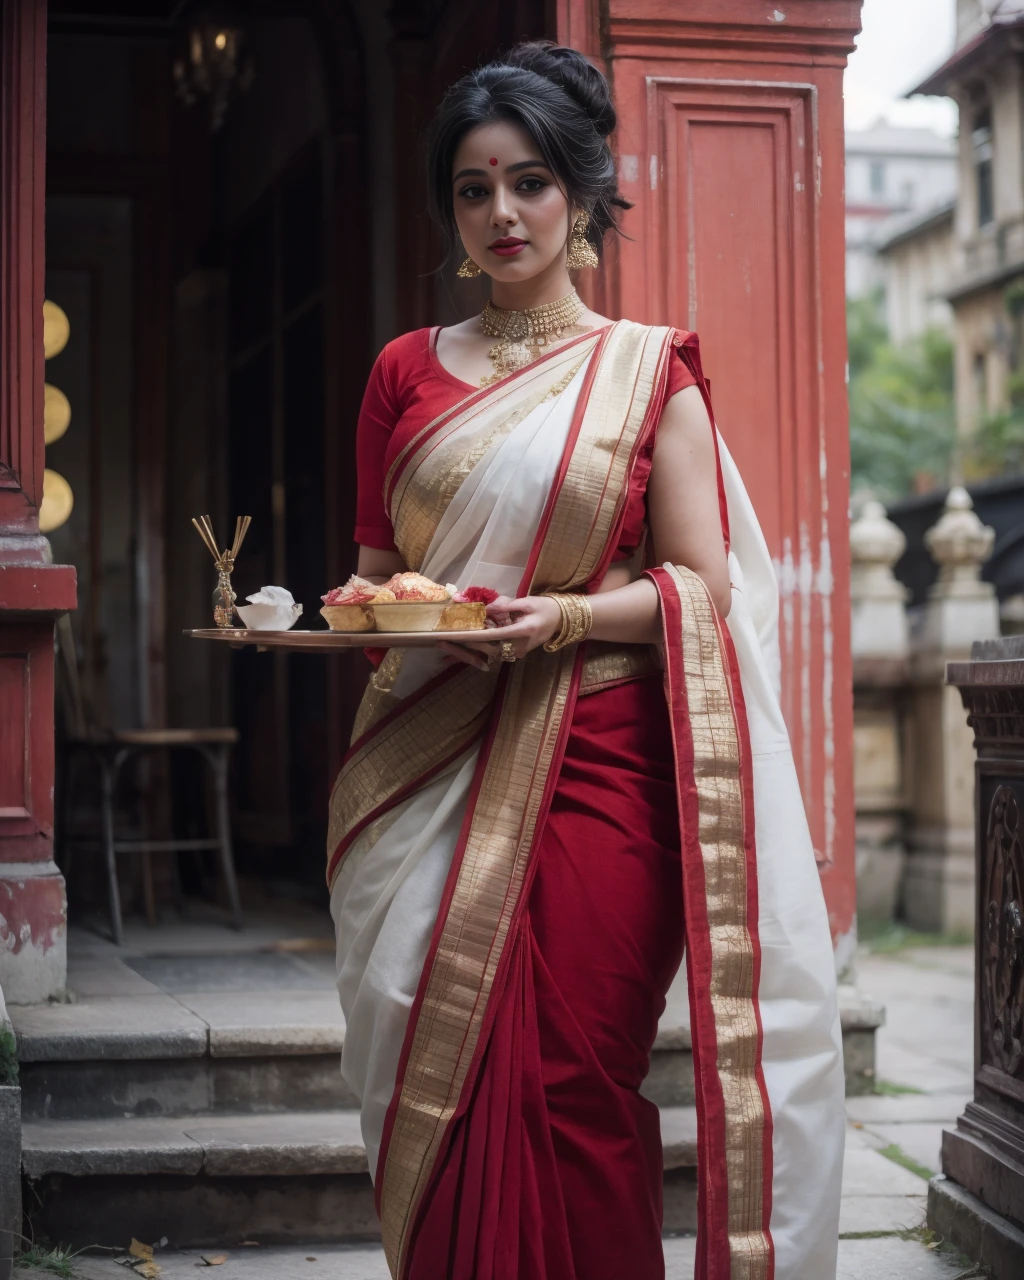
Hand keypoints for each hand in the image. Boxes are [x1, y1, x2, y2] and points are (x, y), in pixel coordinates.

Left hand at [437, 594, 561, 670]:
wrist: (561, 620)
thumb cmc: (546, 608)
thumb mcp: (527, 602)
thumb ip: (505, 606)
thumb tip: (486, 607)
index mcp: (522, 632)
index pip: (493, 635)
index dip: (472, 635)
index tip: (455, 635)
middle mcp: (518, 647)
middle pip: (486, 649)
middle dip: (463, 646)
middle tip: (441, 641)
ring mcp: (516, 653)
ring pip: (487, 654)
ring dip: (467, 650)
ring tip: (445, 646)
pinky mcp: (513, 653)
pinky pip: (492, 652)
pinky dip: (476, 650)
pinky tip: (460, 647)